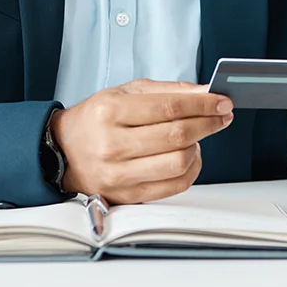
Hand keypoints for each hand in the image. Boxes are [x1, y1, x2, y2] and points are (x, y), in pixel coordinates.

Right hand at [50, 79, 233, 203]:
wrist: (64, 150)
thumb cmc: (97, 118)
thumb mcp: (126, 92)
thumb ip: (168, 91)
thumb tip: (204, 93)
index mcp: (111, 111)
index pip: (170, 107)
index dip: (203, 104)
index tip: (221, 101)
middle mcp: (113, 144)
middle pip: (177, 135)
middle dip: (208, 123)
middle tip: (221, 115)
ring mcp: (119, 174)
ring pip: (178, 162)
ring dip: (199, 147)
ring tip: (198, 136)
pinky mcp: (127, 195)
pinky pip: (173, 186)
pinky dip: (190, 170)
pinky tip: (189, 156)